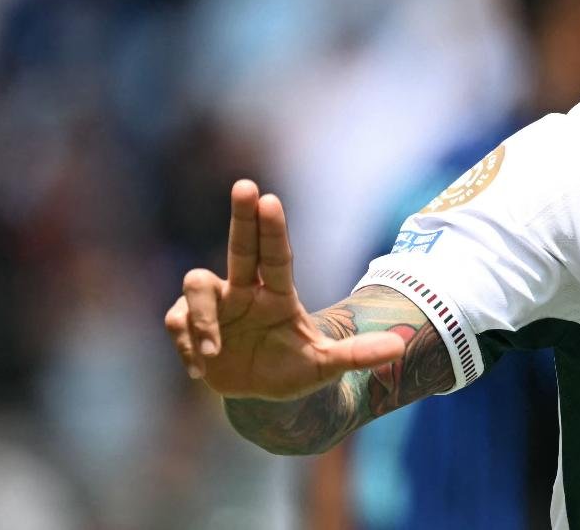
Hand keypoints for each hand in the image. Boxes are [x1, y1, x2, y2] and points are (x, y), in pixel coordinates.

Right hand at [164, 180, 405, 399]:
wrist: (260, 395)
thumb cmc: (294, 369)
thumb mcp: (326, 367)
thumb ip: (358, 355)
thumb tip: (401, 346)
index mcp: (277, 294)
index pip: (276, 255)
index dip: (272, 228)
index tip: (269, 199)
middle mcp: (244, 290)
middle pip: (240, 245)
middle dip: (241, 216)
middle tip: (245, 185)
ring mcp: (215, 306)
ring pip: (196, 285)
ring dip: (202, 318)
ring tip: (213, 352)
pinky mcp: (188, 326)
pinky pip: (177, 323)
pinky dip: (188, 346)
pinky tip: (202, 369)